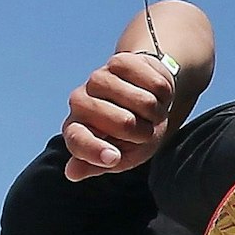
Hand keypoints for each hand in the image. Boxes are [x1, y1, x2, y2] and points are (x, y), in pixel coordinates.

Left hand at [62, 51, 175, 181]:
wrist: (145, 99)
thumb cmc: (130, 135)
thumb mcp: (119, 157)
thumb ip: (97, 165)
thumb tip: (71, 173)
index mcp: (75, 130)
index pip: (78, 140)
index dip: (95, 151)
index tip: (114, 158)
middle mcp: (80, 102)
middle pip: (122, 122)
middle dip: (143, 132)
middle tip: (144, 132)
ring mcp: (98, 79)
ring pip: (142, 101)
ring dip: (155, 112)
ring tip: (150, 113)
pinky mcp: (118, 61)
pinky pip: (154, 83)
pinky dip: (162, 93)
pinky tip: (155, 94)